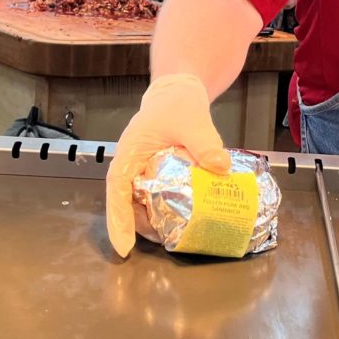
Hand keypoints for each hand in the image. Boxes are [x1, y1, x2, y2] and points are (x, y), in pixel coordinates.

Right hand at [106, 74, 231, 257]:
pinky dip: (169, 209)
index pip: (116, 191)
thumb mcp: (192, 120)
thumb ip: (205, 143)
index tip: (124, 247)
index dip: (118, 220)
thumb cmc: (177, 103)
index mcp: (129, 154)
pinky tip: (186, 219)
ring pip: (142, 203)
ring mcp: (143, 172)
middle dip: (140, 227)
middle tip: (163, 242)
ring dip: (155, 221)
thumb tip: (221, 167)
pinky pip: (159, 196)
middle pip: (128, 204)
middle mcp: (131, 167)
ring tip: (175, 237)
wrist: (179, 91)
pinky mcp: (158, 174)